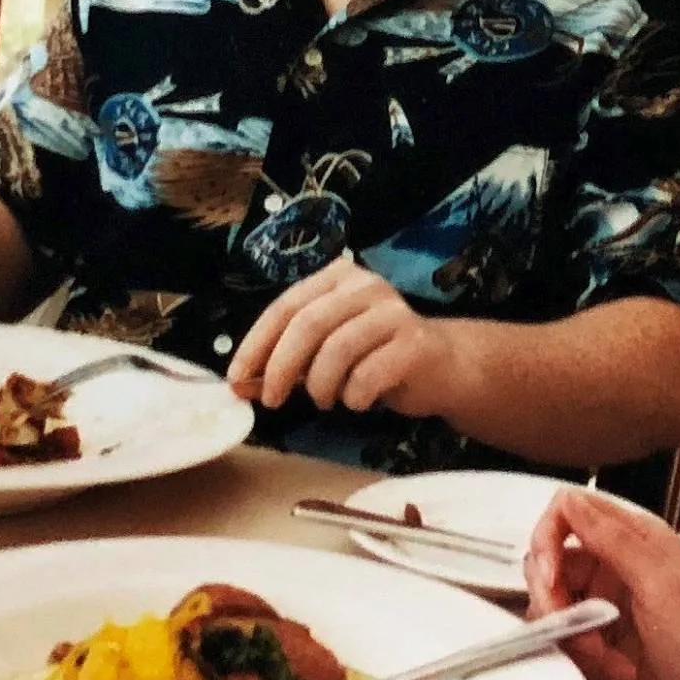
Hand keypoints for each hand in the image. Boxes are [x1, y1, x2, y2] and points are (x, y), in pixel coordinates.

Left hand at [228, 257, 458, 413]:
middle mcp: (365, 286)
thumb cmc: (374, 355)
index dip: (257, 344)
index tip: (238, 378)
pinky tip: (359, 400)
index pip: (285, 307)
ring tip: (326, 400)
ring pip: (337, 351)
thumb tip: (239, 384)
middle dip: (281, 368)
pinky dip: (354, 396)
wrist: (441, 365)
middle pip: (308, 325)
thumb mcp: (324, 353)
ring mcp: (394, 312)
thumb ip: (285, 361)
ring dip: (321, 386)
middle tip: (272, 400)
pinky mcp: (415, 343)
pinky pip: (368, 375)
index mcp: (337, 278)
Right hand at [525, 488, 679, 679]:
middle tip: (573, 624)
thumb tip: (572, 501)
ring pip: (554, 605)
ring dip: (572, 634)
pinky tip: (615, 672)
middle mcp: (621, 570)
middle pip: (553, 562)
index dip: (549, 540)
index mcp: (639, 542)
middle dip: (554, 597)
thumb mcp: (660, 586)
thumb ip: (613, 539)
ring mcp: (611, 610)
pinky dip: (582, 659)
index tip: (550, 576)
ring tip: (603, 655)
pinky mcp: (603, 648)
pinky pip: (565, 642)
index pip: (571, 512)